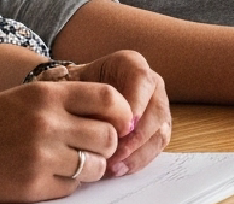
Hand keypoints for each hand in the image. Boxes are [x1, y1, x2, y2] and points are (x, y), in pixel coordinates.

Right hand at [0, 75, 137, 200]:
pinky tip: (46, 175)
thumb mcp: (23, 98)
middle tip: (91, 148)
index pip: (107, 98)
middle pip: (108, 136)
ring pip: (95, 166)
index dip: (120, 112)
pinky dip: (65, 185)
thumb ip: (65, 102)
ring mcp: (40, 156)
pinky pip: (71, 188)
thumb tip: (115, 114)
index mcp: (45, 94)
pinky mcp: (31, 186)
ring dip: (89, 168)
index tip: (118, 122)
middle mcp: (46, 122)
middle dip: (105, 145)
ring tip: (68, 163)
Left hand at [65, 51, 169, 176]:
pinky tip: (119, 169)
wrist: (74, 100)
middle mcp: (150, 83)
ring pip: (160, 131)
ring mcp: (156, 107)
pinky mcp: (156, 129)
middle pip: (156, 109)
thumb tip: (102, 125)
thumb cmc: (73, 92)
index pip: (141, 78)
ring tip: (114, 166)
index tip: (124, 125)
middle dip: (138, 136)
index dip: (136, 102)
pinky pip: (155, 147)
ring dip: (138, 152)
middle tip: (116, 152)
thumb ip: (87, 100)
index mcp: (131, 65)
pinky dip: (138, 160)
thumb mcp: (73, 88)